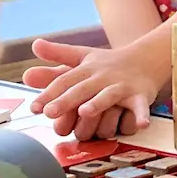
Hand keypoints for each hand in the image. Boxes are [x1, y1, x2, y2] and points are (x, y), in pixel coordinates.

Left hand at [23, 37, 168, 140]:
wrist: (146, 58)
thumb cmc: (107, 64)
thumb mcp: (82, 57)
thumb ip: (56, 59)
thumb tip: (31, 54)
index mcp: (86, 69)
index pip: (64, 81)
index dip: (48, 93)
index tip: (33, 107)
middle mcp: (102, 77)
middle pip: (81, 89)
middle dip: (66, 100)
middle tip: (50, 112)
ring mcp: (121, 86)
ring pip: (108, 96)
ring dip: (98, 103)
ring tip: (85, 111)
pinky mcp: (139, 95)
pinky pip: (139, 107)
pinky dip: (141, 115)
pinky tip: (140, 124)